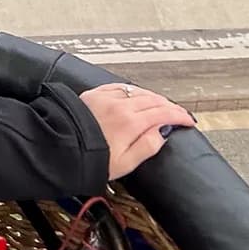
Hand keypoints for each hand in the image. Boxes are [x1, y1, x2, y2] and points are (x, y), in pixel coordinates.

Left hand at [79, 83, 196, 179]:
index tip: (189, 121)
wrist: (59, 147)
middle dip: (169, 106)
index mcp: (131, 122)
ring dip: (153, 97)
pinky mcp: (94, 94)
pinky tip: (135, 93)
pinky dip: (133, 90)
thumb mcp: (125, 162)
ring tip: (161, 104)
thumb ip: (148, 146)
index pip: (163, 113)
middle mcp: (121, 105)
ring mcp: (107, 97)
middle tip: (178, 114)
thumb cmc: (90, 159)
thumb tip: (163, 132)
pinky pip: (120, 86)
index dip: (180, 116)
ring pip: (138, 91)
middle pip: (153, 100)